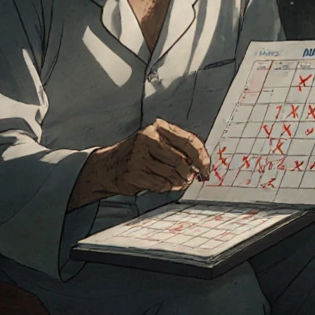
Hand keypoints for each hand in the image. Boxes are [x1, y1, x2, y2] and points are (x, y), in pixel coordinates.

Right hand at [82, 118, 211, 202]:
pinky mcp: (134, 172)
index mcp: (157, 128)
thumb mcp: (157, 144)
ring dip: (177, 182)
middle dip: (189, 173)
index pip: (189, 141)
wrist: (108, 165)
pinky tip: (160, 184)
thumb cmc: (138, 155)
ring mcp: (139, 155)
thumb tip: (200, 165)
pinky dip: (165, 187)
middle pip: (182, 160)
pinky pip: (161, 184)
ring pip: (172, 174)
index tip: (206, 169)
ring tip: (174, 182)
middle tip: (190, 179)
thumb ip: (177, 150)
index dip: (201, 157)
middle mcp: (148, 138)